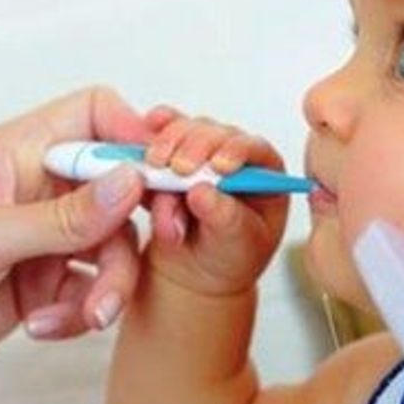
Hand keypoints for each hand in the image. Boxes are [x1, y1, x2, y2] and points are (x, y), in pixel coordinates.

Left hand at [0, 86, 150, 399]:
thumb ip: (64, 216)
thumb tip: (132, 181)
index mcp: (15, 152)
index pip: (96, 113)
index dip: (135, 137)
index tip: (160, 183)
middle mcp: (34, 187)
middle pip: (120, 189)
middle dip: (132, 234)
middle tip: (139, 265)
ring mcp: (40, 237)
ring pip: (113, 248)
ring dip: (108, 287)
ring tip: (84, 319)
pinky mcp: (42, 283)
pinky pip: (92, 289)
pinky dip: (80, 313)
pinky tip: (41, 329)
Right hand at [141, 105, 287, 296]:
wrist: (193, 271)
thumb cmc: (227, 258)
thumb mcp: (235, 246)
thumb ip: (224, 218)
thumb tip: (201, 192)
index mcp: (262, 176)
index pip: (255, 150)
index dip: (236, 151)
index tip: (217, 166)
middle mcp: (231, 158)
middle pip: (214, 135)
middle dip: (193, 147)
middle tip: (177, 169)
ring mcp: (199, 155)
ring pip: (182, 133)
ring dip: (166, 147)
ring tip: (155, 172)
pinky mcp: (168, 158)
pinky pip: (157, 139)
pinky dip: (146, 137)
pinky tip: (141, 131)